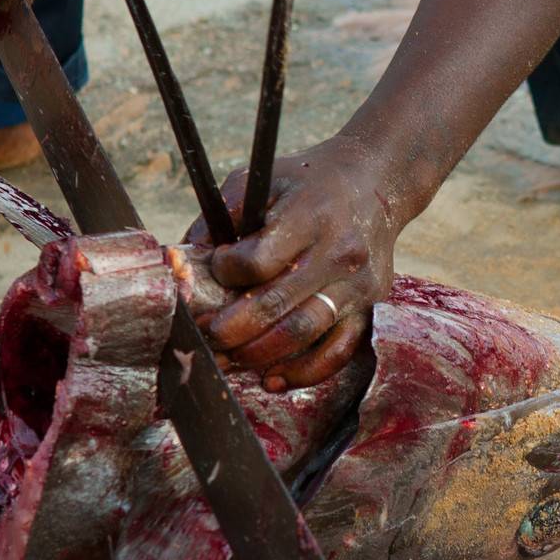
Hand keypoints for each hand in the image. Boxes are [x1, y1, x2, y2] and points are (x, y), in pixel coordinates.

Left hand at [194, 136, 400, 390]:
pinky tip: (273, 379)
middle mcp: (338, 253)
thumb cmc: (308, 182)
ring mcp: (357, 285)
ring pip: (304, 333)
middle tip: (206, 338)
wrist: (374, 184)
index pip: (258, 261)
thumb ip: (222, 217)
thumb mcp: (262, 180)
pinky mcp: (369, 307)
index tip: (216, 268)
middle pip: (276, 304)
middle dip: (232, 328)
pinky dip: (304, 372)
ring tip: (230, 359)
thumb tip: (184, 264)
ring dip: (260, 354)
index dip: (226, 272)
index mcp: (309, 216)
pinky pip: (338, 351)